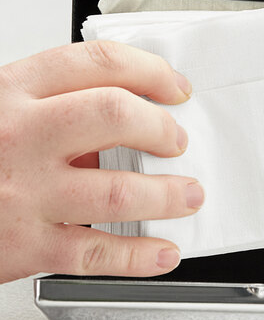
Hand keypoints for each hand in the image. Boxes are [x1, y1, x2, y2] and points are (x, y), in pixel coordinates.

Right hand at [0, 41, 202, 282]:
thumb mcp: (1, 110)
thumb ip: (58, 107)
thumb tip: (130, 120)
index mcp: (15, 92)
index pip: (99, 64)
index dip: (151, 72)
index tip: (176, 89)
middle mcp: (21, 136)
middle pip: (114, 115)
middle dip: (162, 128)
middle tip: (178, 142)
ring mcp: (24, 192)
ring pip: (117, 190)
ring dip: (167, 195)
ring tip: (188, 194)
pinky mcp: (25, 245)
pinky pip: (96, 252)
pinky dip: (139, 255)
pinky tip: (161, 251)